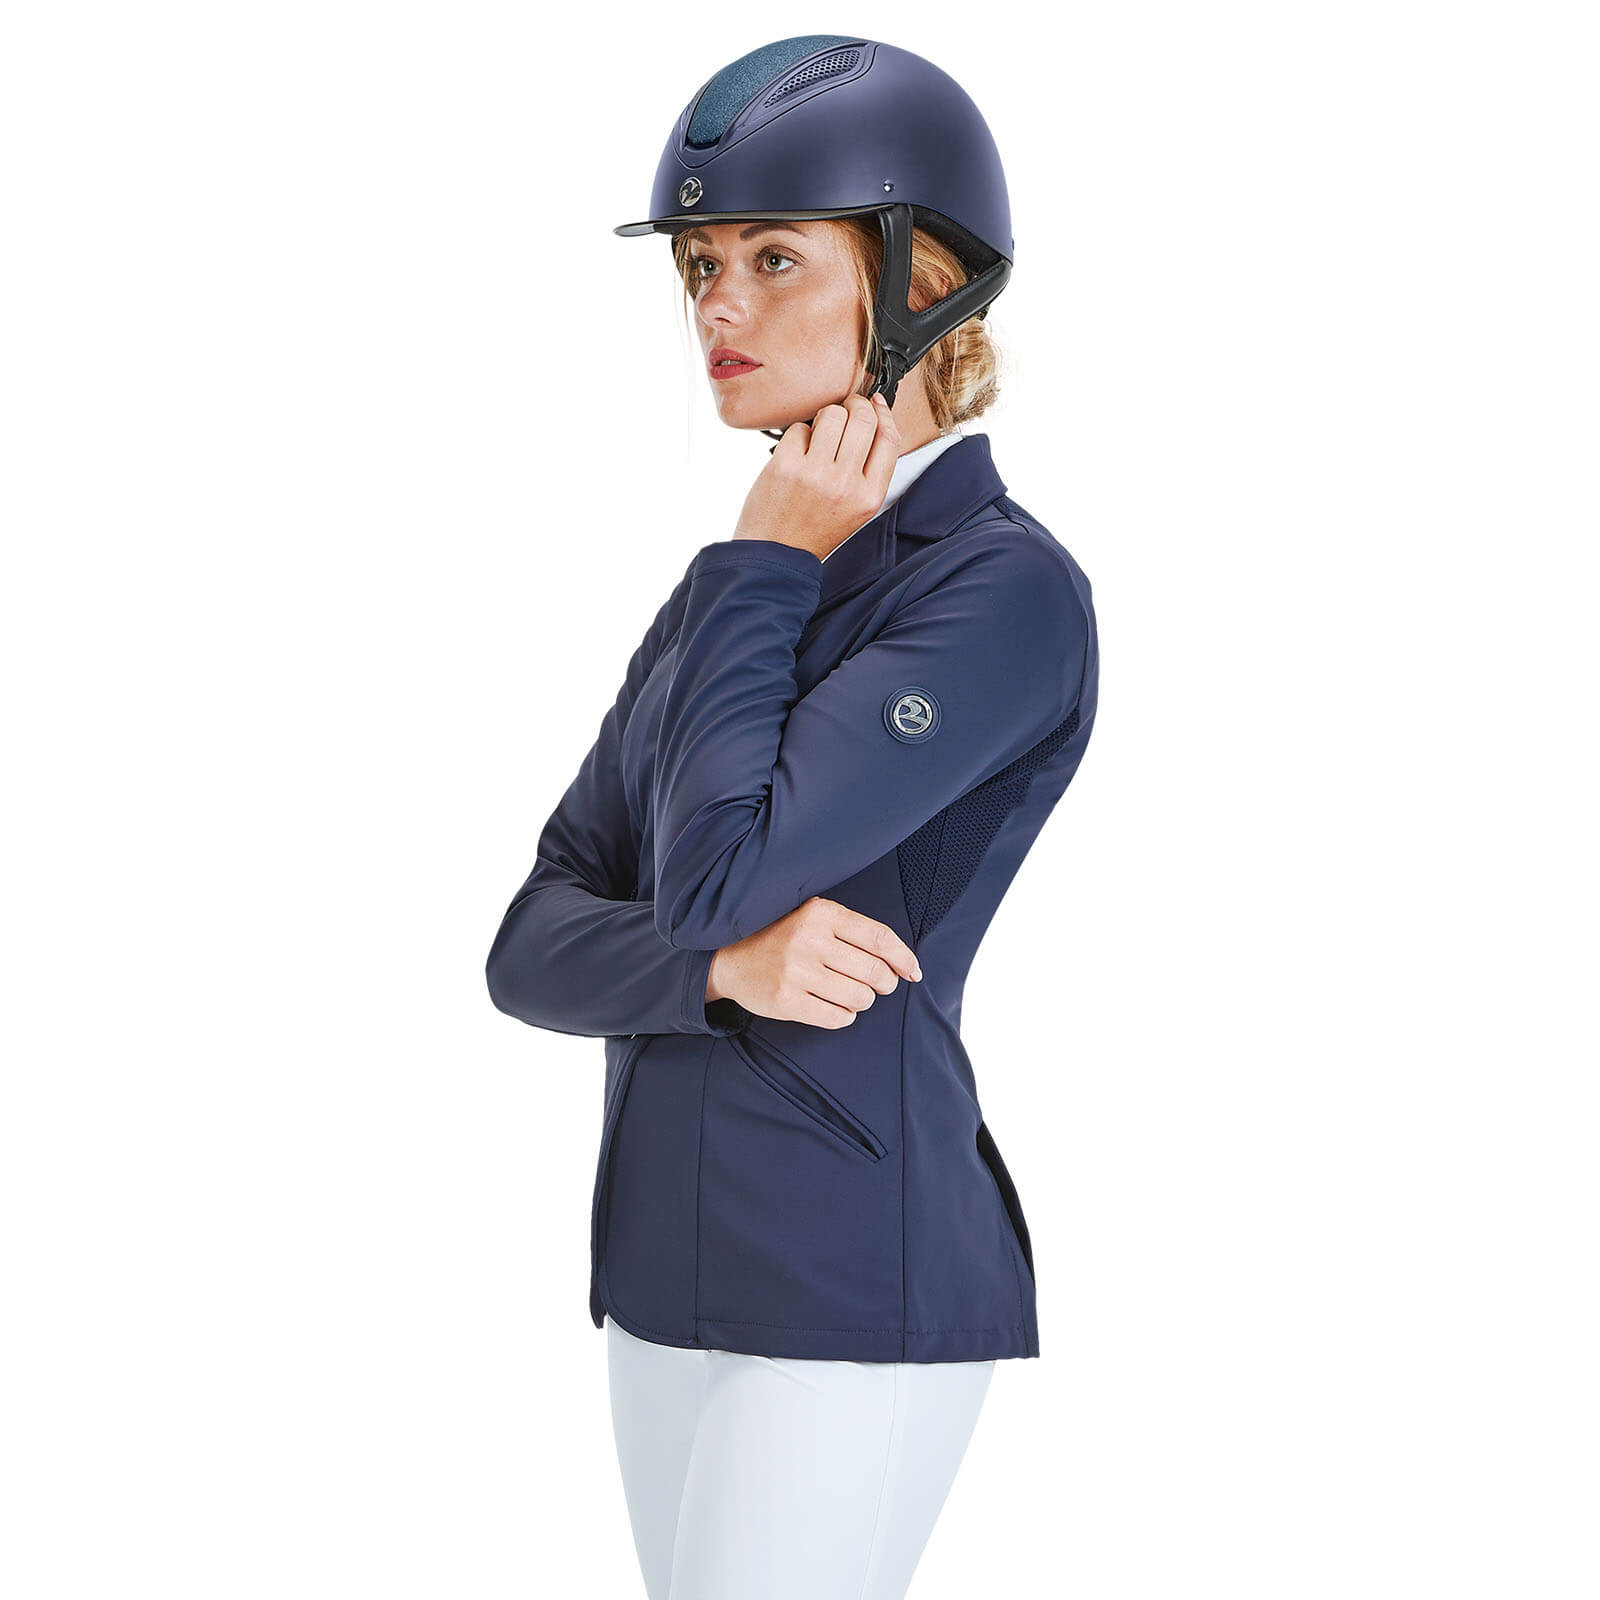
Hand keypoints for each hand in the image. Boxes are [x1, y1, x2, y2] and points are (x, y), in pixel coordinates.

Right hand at [706, 897, 921, 1029]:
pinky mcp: (786, 1001)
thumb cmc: (782, 937)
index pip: (879, 938)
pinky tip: (836, 1006)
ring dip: (863, 1001)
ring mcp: (796, 972)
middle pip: (874, 972)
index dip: (903, 958)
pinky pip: (837, 1018)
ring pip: (859, 998)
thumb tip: (903, 965)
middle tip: (878, 985)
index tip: (913, 972)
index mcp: (820, 913)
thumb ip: (853, 932)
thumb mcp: (813, 918)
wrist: (729, 957)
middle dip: (885, 983)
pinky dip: (845, 1016)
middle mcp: (809, 940)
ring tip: (850, 994)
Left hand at [733, 393, 900, 561]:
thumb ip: (868, 471)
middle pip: (863, 419)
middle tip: (845, 409)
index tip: (876, 402)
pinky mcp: (786, 465)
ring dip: (825, 416)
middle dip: (855, 405)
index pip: (889, 439)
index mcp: (869, 497)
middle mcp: (846, 484)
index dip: (883, 413)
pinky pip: (800, 427)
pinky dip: (798, 435)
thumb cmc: (813, 530)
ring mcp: (815, 473)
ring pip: (832, 415)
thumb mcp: (855, 509)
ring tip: (818, 434)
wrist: (775, 555)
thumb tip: (874, 419)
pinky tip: (796, 454)